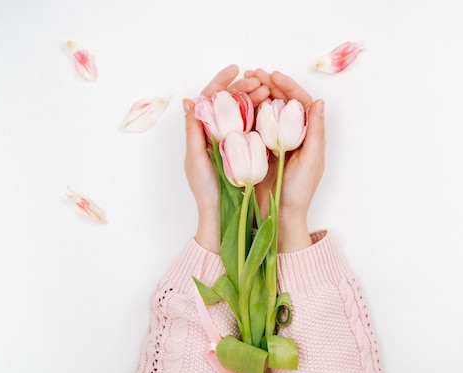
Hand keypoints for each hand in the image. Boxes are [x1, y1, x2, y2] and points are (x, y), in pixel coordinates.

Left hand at [183, 65, 269, 251]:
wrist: (220, 213)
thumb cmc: (205, 189)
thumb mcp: (196, 159)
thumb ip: (193, 130)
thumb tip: (189, 100)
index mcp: (201, 131)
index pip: (210, 98)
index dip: (221, 81)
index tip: (236, 69)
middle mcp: (216, 132)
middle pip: (229, 101)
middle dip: (243, 86)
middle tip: (260, 82)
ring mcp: (232, 140)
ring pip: (243, 111)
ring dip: (255, 98)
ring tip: (268, 91)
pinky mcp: (246, 149)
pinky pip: (254, 126)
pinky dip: (262, 114)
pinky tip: (272, 108)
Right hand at [247, 69, 325, 251]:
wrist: (279, 214)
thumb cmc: (299, 191)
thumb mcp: (312, 160)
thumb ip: (315, 131)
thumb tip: (318, 102)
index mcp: (306, 134)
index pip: (299, 102)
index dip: (287, 86)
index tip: (273, 75)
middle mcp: (290, 134)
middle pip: (280, 102)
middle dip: (268, 85)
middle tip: (253, 73)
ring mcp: (272, 141)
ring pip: (265, 111)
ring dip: (255, 95)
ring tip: (244, 83)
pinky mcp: (256, 149)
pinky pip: (251, 126)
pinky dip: (245, 113)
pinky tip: (236, 103)